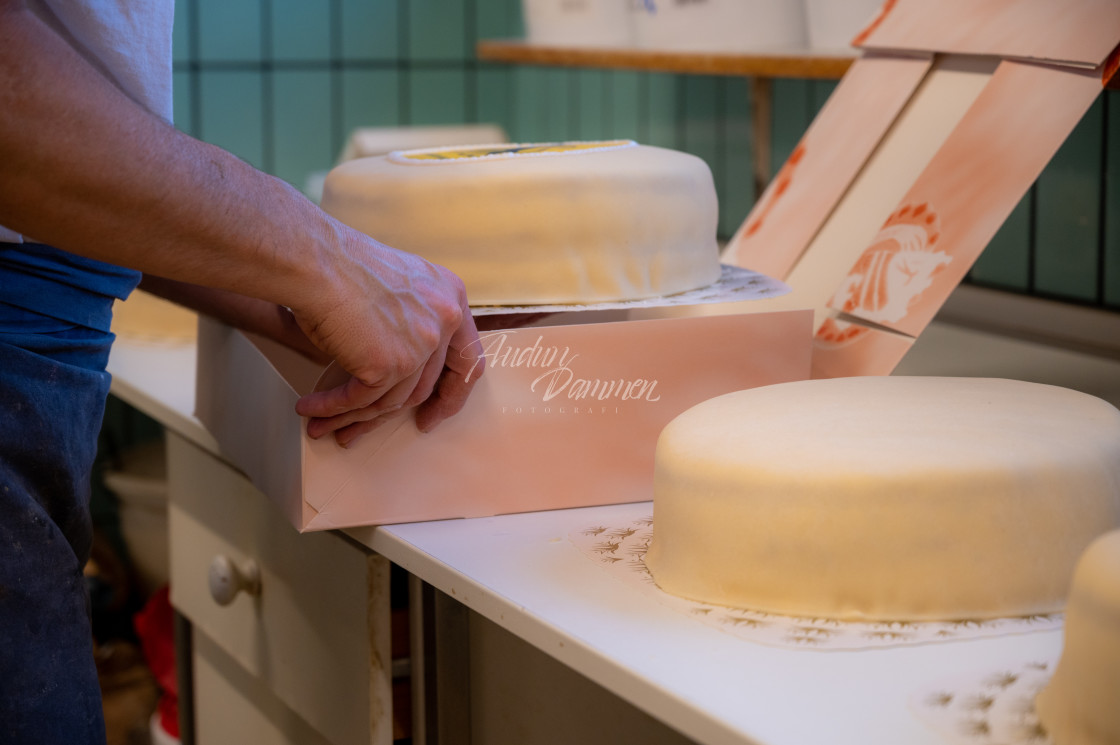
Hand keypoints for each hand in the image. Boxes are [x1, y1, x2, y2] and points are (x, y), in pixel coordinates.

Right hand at [290, 228, 483, 445]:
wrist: (315, 260)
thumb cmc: (342, 267)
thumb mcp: (400, 288)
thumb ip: (414, 321)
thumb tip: (400, 370)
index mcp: (452, 297)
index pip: (467, 359)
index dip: (453, 391)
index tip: (435, 412)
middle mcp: (444, 321)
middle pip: (426, 386)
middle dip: (400, 415)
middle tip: (371, 431)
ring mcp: (420, 345)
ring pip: (391, 399)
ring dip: (356, 416)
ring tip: (326, 423)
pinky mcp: (389, 364)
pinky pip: (362, 400)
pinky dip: (334, 408)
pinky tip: (312, 409)